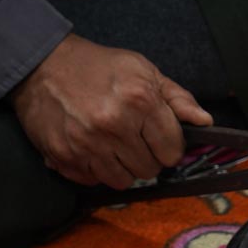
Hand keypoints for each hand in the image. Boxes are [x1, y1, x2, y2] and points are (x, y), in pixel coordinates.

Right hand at [11, 33, 212, 188]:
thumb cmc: (100, 67)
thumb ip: (177, 98)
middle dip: (148, 157)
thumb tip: (205, 121)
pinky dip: (97, 170)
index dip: (170, 146)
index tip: (160, 138)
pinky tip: (93, 149)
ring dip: (123, 167)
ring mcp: (86, 144)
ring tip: (115, 145)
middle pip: (149, 169)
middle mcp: (114, 126)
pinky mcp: (64, 157)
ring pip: (123, 181)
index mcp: (139, 101)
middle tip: (135, 138)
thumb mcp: (144, 71)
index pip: (172, 150)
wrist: (42, 65)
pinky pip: (93, 181)